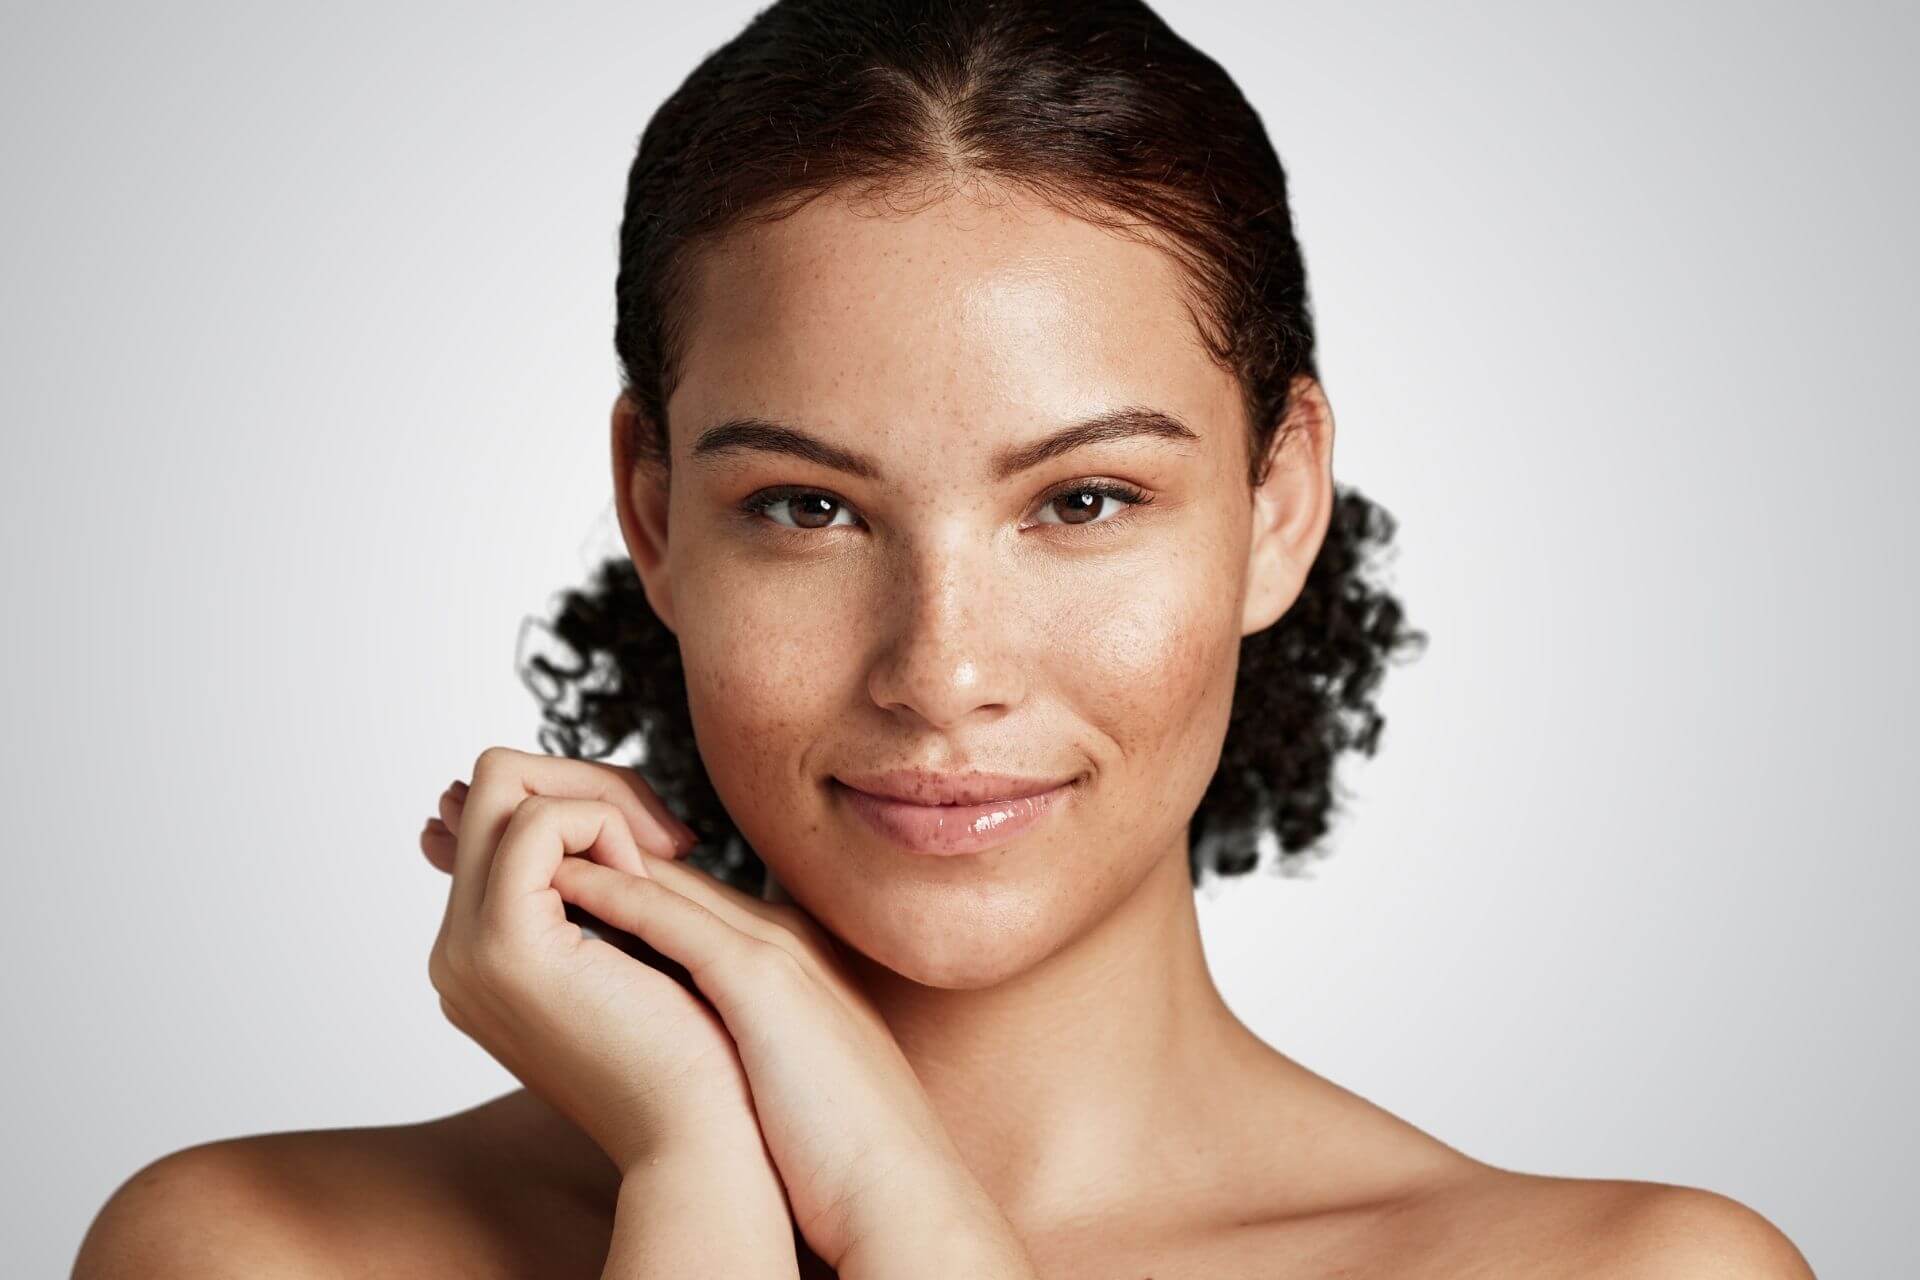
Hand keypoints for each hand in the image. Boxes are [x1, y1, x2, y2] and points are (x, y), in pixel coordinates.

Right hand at [423, 746, 779, 1179]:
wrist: (702, 1132)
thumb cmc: (694, 1045)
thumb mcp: (636, 939)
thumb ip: (601, 879)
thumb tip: (585, 804)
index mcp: (481, 950)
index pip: (500, 814)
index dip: (585, 801)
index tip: (662, 848)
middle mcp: (456, 948)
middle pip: (494, 784)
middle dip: (592, 785)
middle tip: (670, 842)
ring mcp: (467, 948)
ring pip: (505, 784)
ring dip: (601, 805)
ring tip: (660, 869)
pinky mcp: (504, 944)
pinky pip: (538, 821)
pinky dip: (603, 826)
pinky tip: (646, 883)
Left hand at [516, 803, 1022, 1272]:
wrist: (899, 1193)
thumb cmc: (835, 1155)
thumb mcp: (774, 1075)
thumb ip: (729, 1038)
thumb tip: (666, 1042)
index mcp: (781, 960)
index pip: (679, 897)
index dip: (608, 878)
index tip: (537, 874)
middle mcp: (778, 937)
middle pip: (666, 869)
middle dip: (585, 846)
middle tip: (509, 842)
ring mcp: (777, 952)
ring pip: (668, 879)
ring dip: (591, 851)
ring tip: (517, 844)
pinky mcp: (768, 986)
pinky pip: (679, 923)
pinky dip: (618, 897)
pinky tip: (561, 885)